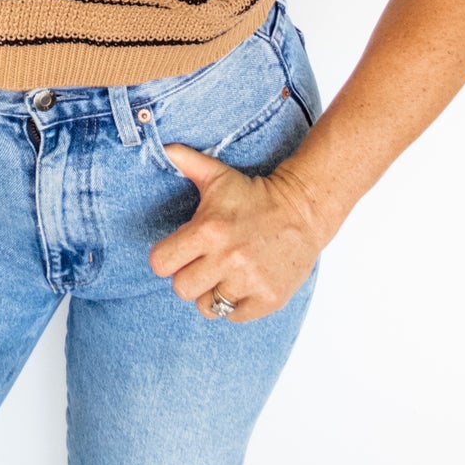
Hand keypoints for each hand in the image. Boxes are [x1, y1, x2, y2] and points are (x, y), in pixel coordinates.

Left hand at [148, 145, 325, 321]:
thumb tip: (163, 148)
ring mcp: (250, 281)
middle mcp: (227, 258)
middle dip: (189, 277)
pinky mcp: (269, 298)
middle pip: (181, 289)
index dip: (167, 258)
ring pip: (207, 306)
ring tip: (226, 274)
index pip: (160, 263)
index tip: (181, 252)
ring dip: (213, 292)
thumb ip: (187, 162)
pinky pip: (234, 316)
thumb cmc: (255, 195)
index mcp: (209, 230)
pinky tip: (245, 283)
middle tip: (204, 264)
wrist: (304, 209)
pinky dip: (237, 304)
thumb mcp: (218, 176)